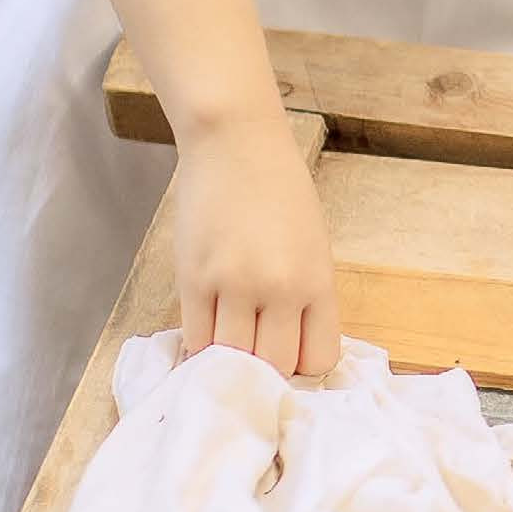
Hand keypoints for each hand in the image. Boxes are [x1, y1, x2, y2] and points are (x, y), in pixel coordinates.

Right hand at [172, 108, 341, 378]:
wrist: (235, 142)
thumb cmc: (280, 188)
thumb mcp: (312, 243)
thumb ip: (305, 295)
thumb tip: (291, 351)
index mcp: (318, 279)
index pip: (319, 359)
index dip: (302, 365)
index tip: (289, 355)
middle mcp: (280, 288)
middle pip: (274, 367)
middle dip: (266, 368)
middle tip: (255, 353)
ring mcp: (235, 286)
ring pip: (233, 360)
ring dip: (230, 359)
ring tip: (228, 344)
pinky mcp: (194, 280)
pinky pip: (196, 339)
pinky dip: (200, 346)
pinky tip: (205, 334)